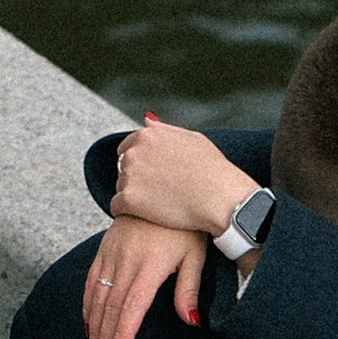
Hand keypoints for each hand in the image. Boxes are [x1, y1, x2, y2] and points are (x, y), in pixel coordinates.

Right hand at [83, 214, 207, 338]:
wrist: (165, 186)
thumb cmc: (186, 225)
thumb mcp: (195, 255)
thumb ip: (189, 290)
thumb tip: (192, 321)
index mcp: (149, 265)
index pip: (131, 308)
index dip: (121, 335)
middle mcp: (125, 261)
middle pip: (110, 309)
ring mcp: (111, 254)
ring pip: (96, 298)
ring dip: (92, 329)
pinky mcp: (104, 248)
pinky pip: (90, 281)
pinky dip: (87, 305)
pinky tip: (88, 325)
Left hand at [111, 115, 252, 240]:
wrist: (220, 199)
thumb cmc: (212, 169)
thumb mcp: (193, 139)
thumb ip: (165, 130)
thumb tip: (146, 120)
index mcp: (149, 135)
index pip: (127, 147)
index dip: (140, 164)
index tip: (151, 176)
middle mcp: (135, 151)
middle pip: (123, 168)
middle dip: (137, 180)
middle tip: (160, 193)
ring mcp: (130, 175)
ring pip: (120, 187)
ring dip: (133, 196)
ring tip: (158, 206)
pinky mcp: (128, 199)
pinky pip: (116, 207)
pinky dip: (127, 213)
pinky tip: (146, 217)